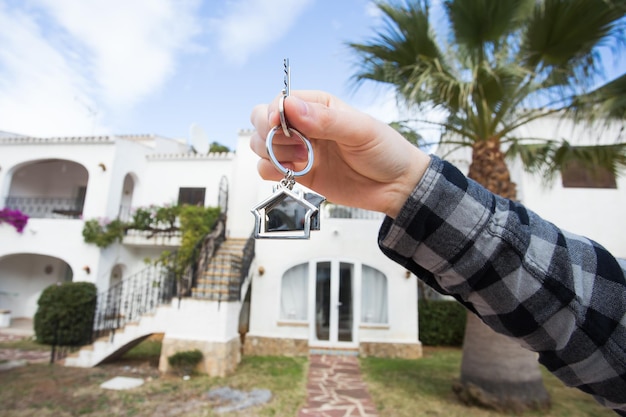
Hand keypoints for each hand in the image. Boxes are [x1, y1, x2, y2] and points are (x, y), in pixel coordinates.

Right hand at [249, 90, 429, 217]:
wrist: (396, 187)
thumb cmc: (385, 151)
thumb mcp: (360, 131)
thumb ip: (326, 120)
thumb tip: (291, 107)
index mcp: (318, 105)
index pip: (280, 101)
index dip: (274, 112)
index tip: (279, 125)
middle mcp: (304, 125)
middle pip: (261, 120)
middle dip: (269, 134)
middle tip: (297, 147)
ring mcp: (299, 150)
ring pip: (260, 145)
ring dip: (271, 153)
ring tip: (300, 161)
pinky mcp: (298, 173)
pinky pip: (267, 169)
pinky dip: (271, 171)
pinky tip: (292, 172)